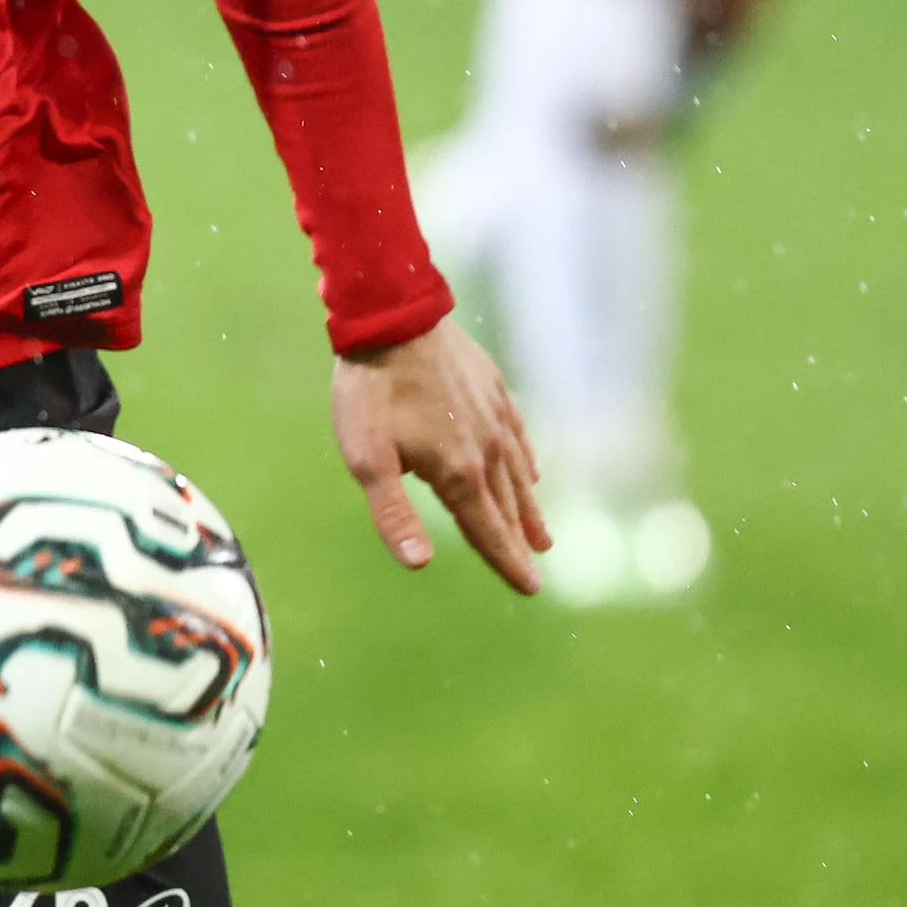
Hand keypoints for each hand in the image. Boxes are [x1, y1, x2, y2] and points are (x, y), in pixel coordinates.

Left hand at [329, 314, 549, 593]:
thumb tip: (419, 565)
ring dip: (529, 508)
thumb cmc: (371, 391)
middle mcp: (487, 450)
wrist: (392, 317)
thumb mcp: (365, 458)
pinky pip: (518, 436)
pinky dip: (526, 461)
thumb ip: (393, 514)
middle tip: (536, 570)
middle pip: (507, 507)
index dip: (507, 562)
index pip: (487, 530)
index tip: (530, 588)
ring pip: (519, 475)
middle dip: (520, 542)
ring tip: (541, 534)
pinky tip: (532, 471)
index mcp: (457, 472)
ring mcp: (494, 418)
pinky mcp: (493, 390)